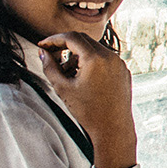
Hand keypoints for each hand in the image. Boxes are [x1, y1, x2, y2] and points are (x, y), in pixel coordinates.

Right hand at [37, 31, 137, 167]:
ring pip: (94, 49)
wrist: (114, 130)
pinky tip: (82, 79)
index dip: (54, 39)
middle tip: (52, 57)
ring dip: (77, 56)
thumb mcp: (63, 88)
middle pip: (83, 40)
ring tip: (67, 74)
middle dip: (65, 46)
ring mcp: (119, 63)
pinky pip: (104, 59)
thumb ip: (49, 67)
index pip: (71, 37)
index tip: (43, 46)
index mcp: (95, 58)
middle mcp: (110, 57)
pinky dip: (90, 62)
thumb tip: (43, 52)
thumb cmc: (88, 112)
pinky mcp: (124, 71)